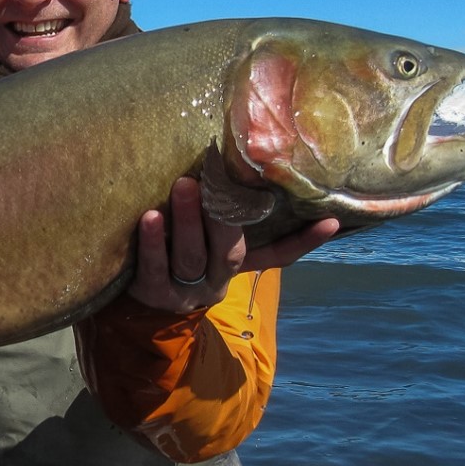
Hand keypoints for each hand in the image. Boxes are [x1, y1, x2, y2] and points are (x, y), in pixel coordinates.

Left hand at [129, 177, 338, 312]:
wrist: (133, 304)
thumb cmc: (170, 254)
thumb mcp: (201, 241)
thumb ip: (219, 215)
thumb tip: (235, 161)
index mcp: (234, 266)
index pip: (277, 256)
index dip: (304, 242)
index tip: (331, 221)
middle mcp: (216, 281)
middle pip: (228, 250)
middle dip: (223, 215)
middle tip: (212, 176)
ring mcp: (185, 291)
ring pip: (192, 256)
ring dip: (189, 219)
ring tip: (184, 184)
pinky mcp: (152, 294)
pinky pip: (154, 267)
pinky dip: (154, 241)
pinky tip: (151, 217)